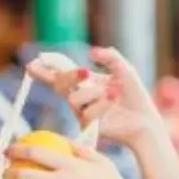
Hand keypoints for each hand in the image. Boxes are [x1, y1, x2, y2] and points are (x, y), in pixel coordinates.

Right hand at [27, 47, 160, 147]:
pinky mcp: (88, 125)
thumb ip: (110, 57)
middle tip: (85, 72)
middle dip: (69, 76)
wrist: (145, 119)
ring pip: (73, 99)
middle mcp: (80, 96)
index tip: (33, 64)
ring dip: (93, 93)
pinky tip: (114, 99)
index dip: (45, 70)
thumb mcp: (124, 70)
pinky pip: (86, 113)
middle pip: (60, 84)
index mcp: (85, 82)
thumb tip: (91, 52)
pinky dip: (102, 104)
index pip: (60, 73)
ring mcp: (82, 111)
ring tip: (114, 93)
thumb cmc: (135, 96)